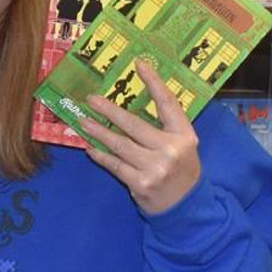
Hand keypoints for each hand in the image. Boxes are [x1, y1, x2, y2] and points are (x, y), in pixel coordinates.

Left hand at [78, 58, 202, 216]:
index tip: (139, 63)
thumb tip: (132, 106)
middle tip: (91, 100)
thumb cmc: (181, 170)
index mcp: (184, 135)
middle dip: (109, 111)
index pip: (168, 103)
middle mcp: (170, 149)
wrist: (187, 207)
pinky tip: (91, 148)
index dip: (154, 82)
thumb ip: (164, 128)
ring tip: (83, 122)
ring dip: (98, 132)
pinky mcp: (140, 183)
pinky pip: (115, 165)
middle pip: (134, 124)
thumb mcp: (183, 146)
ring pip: (120, 145)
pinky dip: (101, 156)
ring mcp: (155, 167)